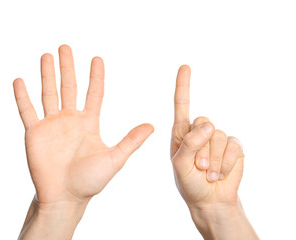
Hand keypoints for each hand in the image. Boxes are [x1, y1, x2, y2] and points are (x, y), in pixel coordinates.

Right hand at [13, 45, 153, 208]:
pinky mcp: (34, 133)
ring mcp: (51, 125)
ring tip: (46, 56)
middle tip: (65, 47)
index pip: (94, 93)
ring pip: (48, 93)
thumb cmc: (90, 181)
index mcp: (89, 123)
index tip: (97, 59)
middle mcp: (70, 120)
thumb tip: (152, 126)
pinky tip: (19, 81)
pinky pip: (27, 111)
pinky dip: (22, 96)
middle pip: (69, 87)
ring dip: (47, 75)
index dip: (96, 76)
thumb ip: (131, 141)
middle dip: (68, 67)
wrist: (66, 198)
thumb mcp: (114, 158)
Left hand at [170, 65, 257, 238]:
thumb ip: (189, 143)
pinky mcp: (233, 147)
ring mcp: (217, 139)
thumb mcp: (180, 164)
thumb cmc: (189, 182)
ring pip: (218, 136)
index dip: (183, 86)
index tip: (184, 67)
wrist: (208, 199)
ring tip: (207, 173)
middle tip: (197, 166)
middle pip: (203, 122)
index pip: (182, 106)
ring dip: (212, 159)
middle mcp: (199, 132)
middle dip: (200, 147)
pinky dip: (225, 163)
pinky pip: (233, 146)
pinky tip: (220, 173)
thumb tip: (209, 125)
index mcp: (182, 133)